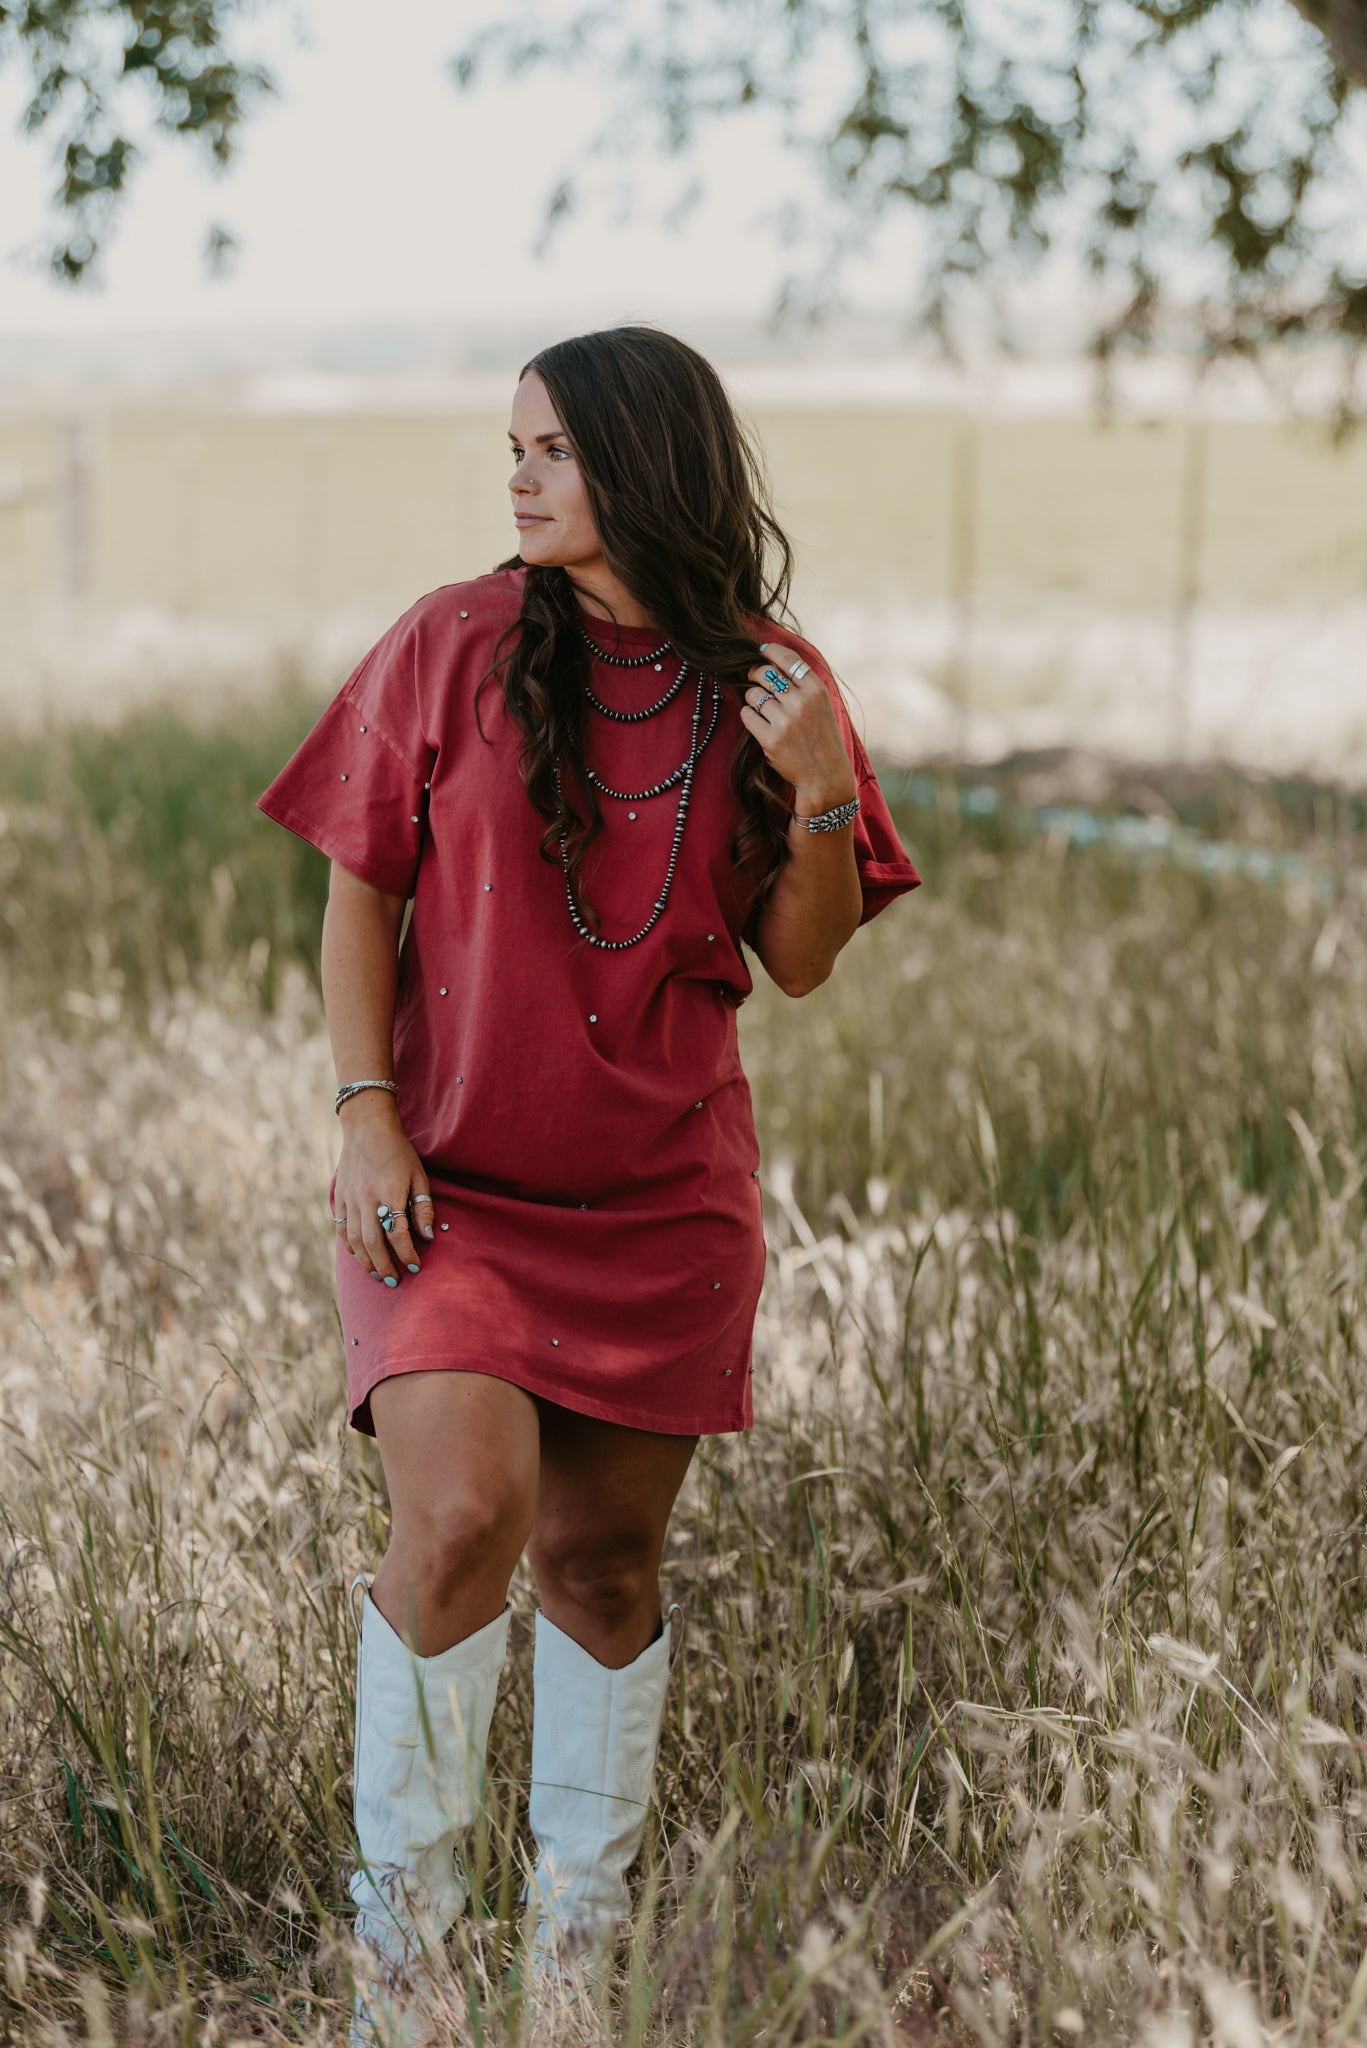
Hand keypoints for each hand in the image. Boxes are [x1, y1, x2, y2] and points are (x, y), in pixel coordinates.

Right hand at [332, 1092, 432, 1284]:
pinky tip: (360, 1257)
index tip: (415, 1266)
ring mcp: (350, 1198)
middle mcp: (367, 1198)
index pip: (398, 1232)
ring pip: (354, 1240)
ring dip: (366, 1261)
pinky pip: (341, 1229)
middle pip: (373, 1242)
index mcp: (390, 1191)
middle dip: (385, 1265)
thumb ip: (423, 1207)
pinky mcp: (339, 1197)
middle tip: (395, 1281)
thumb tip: (428, 1237)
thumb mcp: (418, 1175)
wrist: (367, 1128)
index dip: (407, 1253)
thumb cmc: (398, 1152)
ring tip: (378, 1275)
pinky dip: (350, 1247)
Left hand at [739, 644, 857, 813]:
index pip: (787, 659)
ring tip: (762, 708)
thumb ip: (802, 684)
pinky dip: (749, 715)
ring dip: (753, 699)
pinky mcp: (770, 739)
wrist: (825, 776)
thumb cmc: (822, 738)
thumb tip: (772, 660)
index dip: (770, 650)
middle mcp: (801, 703)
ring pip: (753, 694)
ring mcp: (785, 722)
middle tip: (755, 680)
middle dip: (755, 674)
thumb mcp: (821, 705)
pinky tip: (758, 721)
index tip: (761, 650)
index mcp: (816, 690)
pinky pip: (747, 715)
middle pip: (764, 674)